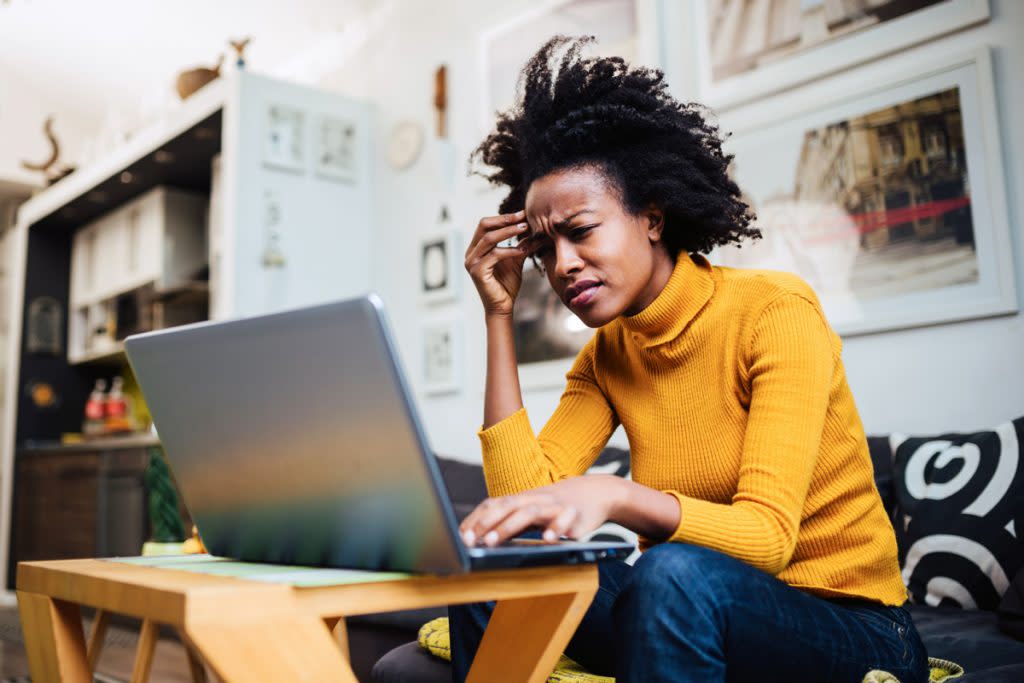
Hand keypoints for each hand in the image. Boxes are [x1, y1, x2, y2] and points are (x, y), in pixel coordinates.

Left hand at [459, 475, 625, 546]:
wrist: (597, 493)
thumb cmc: (557, 506)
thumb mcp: (532, 510)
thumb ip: (511, 520)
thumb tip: (481, 537)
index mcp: (521, 498)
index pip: (493, 505)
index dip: (476, 520)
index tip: (461, 536)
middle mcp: (535, 499)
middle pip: (506, 506)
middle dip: (485, 523)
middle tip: (470, 540)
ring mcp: (554, 505)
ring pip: (529, 512)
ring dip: (508, 527)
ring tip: (493, 542)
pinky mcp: (574, 515)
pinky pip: (564, 520)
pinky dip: (555, 529)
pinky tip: (547, 540)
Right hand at [464, 210, 531, 317]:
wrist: (503, 306)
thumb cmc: (507, 284)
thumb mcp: (516, 259)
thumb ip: (521, 244)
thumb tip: (535, 230)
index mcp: (476, 248)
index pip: (486, 224)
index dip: (504, 217)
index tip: (523, 214)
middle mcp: (470, 253)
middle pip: (484, 226)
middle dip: (505, 219)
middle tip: (523, 217)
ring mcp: (471, 262)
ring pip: (489, 238)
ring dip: (509, 231)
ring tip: (525, 228)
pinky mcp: (477, 272)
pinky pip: (494, 255)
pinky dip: (510, 250)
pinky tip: (522, 250)